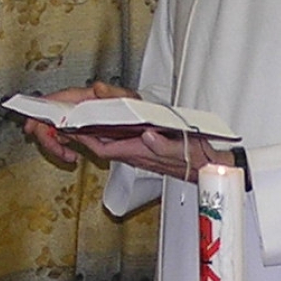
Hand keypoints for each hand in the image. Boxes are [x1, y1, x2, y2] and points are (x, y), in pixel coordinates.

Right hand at [22, 80, 139, 169]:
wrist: (148, 129)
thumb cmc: (139, 110)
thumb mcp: (129, 100)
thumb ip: (113, 94)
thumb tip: (97, 88)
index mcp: (87, 96)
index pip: (58, 99)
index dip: (41, 109)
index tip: (33, 123)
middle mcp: (80, 107)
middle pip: (50, 116)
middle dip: (45, 133)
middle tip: (53, 149)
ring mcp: (79, 120)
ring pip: (54, 129)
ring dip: (55, 145)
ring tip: (68, 156)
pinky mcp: (82, 132)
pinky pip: (63, 138)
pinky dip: (61, 147)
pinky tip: (71, 155)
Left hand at [69, 128, 231, 181]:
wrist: (208, 168)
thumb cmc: (196, 160)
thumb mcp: (183, 150)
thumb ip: (164, 146)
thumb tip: (148, 136)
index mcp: (140, 152)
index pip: (104, 146)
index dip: (85, 137)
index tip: (72, 126)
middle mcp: (135, 152)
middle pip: (102, 140)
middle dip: (85, 128)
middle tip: (72, 113)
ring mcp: (139, 150)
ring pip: (110, 138)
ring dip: (97, 126)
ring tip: (84, 112)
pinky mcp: (145, 147)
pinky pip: (120, 138)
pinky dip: (110, 128)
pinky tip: (106, 119)